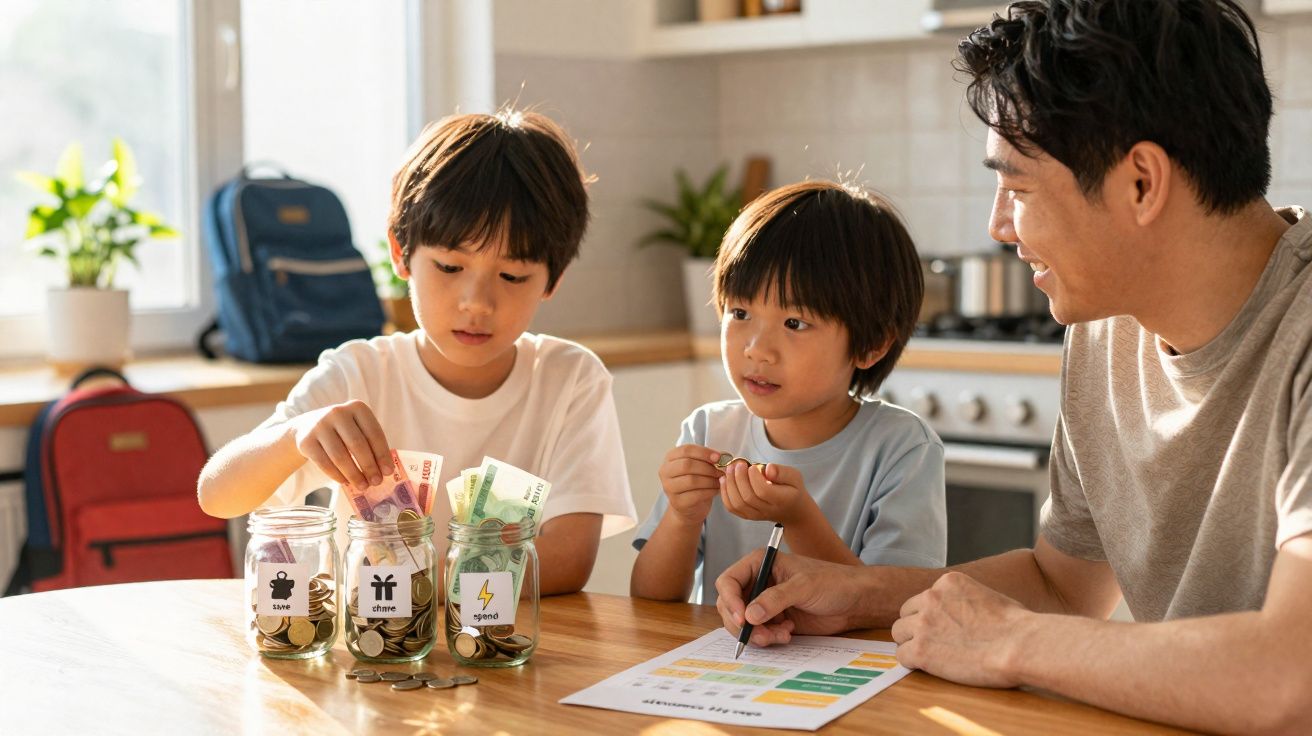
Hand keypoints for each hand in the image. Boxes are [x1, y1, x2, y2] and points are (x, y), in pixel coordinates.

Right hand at [290, 400, 392, 490]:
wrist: (307, 426)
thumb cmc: (342, 431)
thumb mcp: (358, 429)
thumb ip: (370, 444)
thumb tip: (384, 470)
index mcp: (357, 408)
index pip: (374, 433)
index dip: (382, 455)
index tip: (388, 472)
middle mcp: (338, 413)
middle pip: (357, 445)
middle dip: (369, 466)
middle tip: (376, 482)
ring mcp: (320, 425)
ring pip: (340, 456)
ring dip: (353, 474)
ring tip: (362, 486)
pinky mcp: (306, 440)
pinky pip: (324, 462)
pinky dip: (336, 475)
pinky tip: (345, 482)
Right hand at [658, 445, 723, 524]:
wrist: (689, 505)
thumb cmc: (695, 481)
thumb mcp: (699, 466)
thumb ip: (709, 458)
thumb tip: (724, 456)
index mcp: (670, 458)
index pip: (686, 450)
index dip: (704, 452)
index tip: (719, 457)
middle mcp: (665, 472)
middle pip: (687, 465)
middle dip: (708, 467)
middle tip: (721, 471)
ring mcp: (669, 488)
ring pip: (692, 480)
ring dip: (710, 480)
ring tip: (720, 480)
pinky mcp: (677, 502)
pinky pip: (696, 495)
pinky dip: (710, 491)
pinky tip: (717, 490)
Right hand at [714, 550, 864, 646]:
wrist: (854, 602)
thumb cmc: (833, 582)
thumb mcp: (804, 586)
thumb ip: (776, 599)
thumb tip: (750, 616)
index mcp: (760, 564)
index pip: (729, 581)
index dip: (730, 600)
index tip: (742, 619)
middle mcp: (758, 583)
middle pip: (730, 606)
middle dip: (742, 624)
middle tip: (760, 636)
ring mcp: (765, 603)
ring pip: (743, 624)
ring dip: (757, 634)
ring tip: (779, 635)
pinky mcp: (774, 620)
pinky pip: (758, 634)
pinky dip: (768, 639)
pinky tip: (788, 634)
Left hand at [719, 462, 810, 523]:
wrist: (792, 511)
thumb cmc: (792, 490)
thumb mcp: (794, 477)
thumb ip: (782, 472)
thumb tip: (768, 469)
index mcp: (782, 500)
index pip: (763, 491)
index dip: (754, 477)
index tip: (752, 466)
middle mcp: (768, 510)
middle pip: (748, 497)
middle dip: (739, 478)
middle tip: (738, 464)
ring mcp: (756, 515)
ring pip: (738, 504)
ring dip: (730, 485)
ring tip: (729, 470)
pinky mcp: (748, 516)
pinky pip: (732, 508)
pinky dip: (725, 494)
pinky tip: (725, 481)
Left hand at [891, 572, 1030, 687]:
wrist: (1020, 646)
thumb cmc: (1016, 626)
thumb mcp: (988, 596)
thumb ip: (965, 601)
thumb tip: (960, 613)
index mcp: (947, 582)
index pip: (923, 599)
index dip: (931, 616)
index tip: (944, 629)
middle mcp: (931, 598)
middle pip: (906, 614)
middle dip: (917, 629)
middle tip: (935, 644)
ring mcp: (923, 623)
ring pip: (899, 634)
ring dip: (912, 644)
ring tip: (934, 656)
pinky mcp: (921, 650)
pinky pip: (901, 656)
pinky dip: (913, 663)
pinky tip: (930, 667)